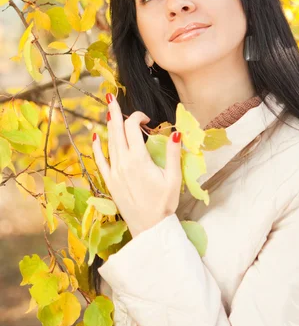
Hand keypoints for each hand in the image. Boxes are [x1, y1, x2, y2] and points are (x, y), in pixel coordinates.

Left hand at [92, 93, 182, 237]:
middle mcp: (123, 163)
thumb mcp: (173, 178)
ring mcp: (114, 172)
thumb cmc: (164, 204)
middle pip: (117, 132)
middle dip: (115, 113)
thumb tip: (176, 132)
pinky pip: (100, 161)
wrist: (150, 228)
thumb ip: (172, 154)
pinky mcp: (110, 182)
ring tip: (108, 111)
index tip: (147, 120)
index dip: (138, 118)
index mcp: (138, 160)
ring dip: (109, 126)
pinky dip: (97, 148)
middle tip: (112, 97)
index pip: (133, 129)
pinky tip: (95, 137)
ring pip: (109, 143)